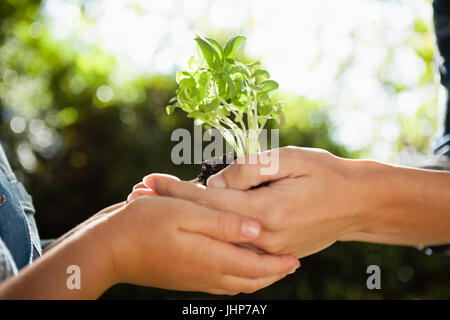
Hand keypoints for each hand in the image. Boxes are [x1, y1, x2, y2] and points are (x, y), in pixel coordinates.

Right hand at [104, 194, 299, 294]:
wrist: (109, 250)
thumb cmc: (145, 224)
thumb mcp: (185, 212)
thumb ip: (223, 222)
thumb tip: (256, 227)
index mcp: (212, 257)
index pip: (256, 266)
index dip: (278, 263)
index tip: (295, 257)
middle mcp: (208, 274)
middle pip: (251, 280)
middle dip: (273, 273)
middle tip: (290, 263)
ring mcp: (196, 279)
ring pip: (237, 284)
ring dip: (258, 277)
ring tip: (271, 266)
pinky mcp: (186, 279)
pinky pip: (221, 284)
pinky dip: (238, 278)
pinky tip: (238, 267)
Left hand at [141, 147, 369, 257]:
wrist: (356, 204)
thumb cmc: (324, 174)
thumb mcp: (289, 159)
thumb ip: (249, 170)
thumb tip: (215, 181)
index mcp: (266, 212)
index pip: (209, 201)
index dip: (177, 190)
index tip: (150, 180)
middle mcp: (263, 238)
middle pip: (208, 223)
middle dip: (173, 207)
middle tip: (143, 193)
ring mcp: (269, 250)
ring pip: (219, 237)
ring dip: (189, 221)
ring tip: (161, 206)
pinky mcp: (274, 252)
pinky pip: (235, 245)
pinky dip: (212, 234)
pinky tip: (196, 225)